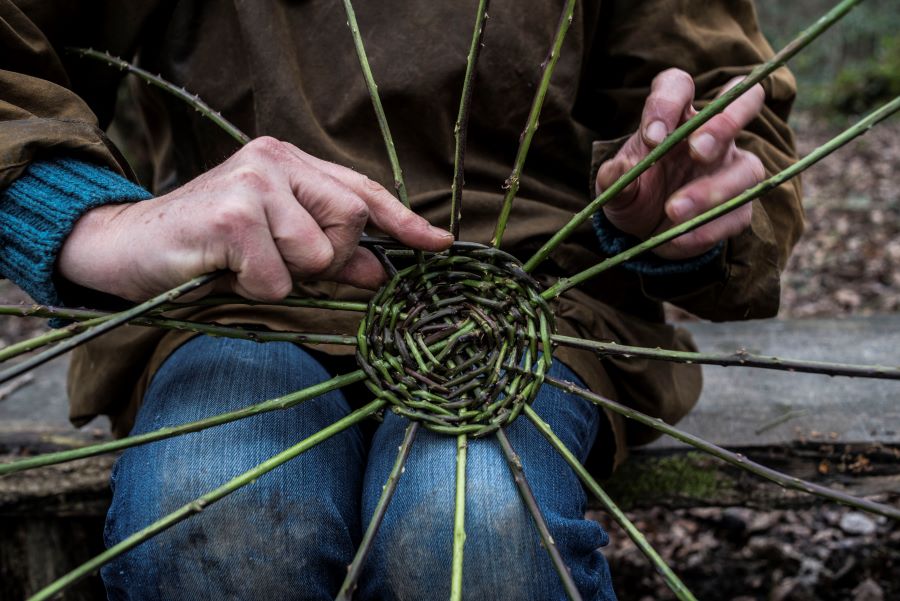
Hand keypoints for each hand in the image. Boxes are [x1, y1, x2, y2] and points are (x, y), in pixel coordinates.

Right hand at [58, 136, 452, 300]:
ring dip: (285, 278)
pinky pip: (278, 279)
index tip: (439, 245)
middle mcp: (274, 160)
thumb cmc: (205, 249)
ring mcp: (253, 183)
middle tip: (282, 263)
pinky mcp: (232, 215)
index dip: (404, 222)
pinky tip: (224, 273)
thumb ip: (327, 254)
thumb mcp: (274, 248)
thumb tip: (379, 273)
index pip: (363, 190)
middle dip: (330, 259)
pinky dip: (256, 291)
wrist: (124, 248)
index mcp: (288, 163)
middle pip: (353, 220)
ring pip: (318, 255)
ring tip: (244, 267)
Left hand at [595, 69, 765, 259]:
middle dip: (725, 123)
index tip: (652, 138)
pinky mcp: (739, 207)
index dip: (668, 103)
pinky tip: (676, 239)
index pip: (679, 85)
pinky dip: (706, 229)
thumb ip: (613, 179)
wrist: (643, 232)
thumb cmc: (632, 194)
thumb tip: (619, 169)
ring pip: (747, 168)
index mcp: (676, 117)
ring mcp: (733, 168)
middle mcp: (713, 134)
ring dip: (713, 190)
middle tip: (698, 150)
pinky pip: (737, 213)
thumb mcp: (613, 189)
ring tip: (674, 211)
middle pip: (743, 101)